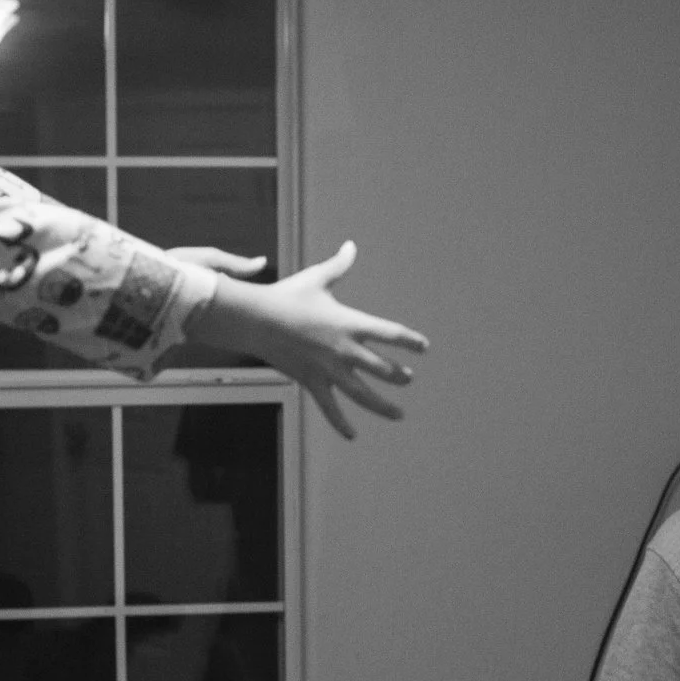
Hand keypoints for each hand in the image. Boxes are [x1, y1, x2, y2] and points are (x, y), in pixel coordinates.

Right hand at [183, 241, 428, 438]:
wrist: (255, 319)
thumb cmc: (286, 296)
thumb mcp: (316, 279)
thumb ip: (339, 265)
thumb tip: (351, 245)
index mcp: (350, 322)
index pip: (390, 333)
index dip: (410, 341)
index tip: (424, 347)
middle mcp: (344, 349)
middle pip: (382, 368)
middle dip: (399, 376)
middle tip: (408, 380)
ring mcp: (329, 369)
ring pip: (363, 394)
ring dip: (383, 406)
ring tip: (399, 415)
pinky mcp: (312, 381)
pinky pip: (330, 407)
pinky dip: (341, 423)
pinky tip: (352, 435)